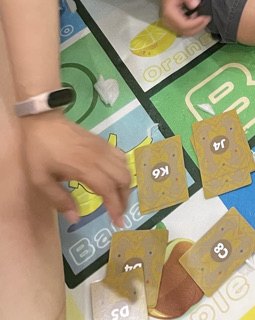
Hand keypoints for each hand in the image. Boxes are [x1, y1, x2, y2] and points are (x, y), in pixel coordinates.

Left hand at [21, 111, 130, 225]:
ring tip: (117, 198)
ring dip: (125, 184)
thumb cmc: (39, 153)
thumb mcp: (41, 181)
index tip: (118, 222)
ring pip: (125, 166)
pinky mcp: (102, 142)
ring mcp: (103, 147)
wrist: (42, 122)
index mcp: (85, 168)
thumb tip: (76, 219)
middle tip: (118, 213)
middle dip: (124, 198)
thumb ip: (59, 200)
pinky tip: (114, 178)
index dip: (116, 207)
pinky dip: (123, 170)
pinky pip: (120, 156)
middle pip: (123, 178)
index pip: (108, 190)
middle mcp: (99, 157)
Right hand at [160, 0, 209, 36]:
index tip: (205, 17)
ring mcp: (169, 24)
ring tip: (203, 19)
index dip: (195, 23)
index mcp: (169, 13)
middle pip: (184, 31)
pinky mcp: (172, 25)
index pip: (183, 25)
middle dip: (198, 27)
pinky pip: (183, 30)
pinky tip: (197, 19)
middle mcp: (167, 21)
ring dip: (195, 28)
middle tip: (207, 19)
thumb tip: (195, 5)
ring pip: (184, 33)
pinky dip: (192, 27)